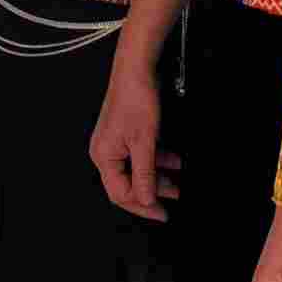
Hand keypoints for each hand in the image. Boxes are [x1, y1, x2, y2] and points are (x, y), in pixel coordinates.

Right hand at [88, 64, 179, 221]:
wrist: (137, 68)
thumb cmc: (135, 98)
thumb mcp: (144, 142)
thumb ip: (145, 174)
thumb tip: (146, 200)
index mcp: (104, 157)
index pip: (121, 193)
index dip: (143, 206)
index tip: (162, 213)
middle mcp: (106, 152)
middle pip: (128, 184)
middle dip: (153, 192)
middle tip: (173, 199)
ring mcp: (115, 142)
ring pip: (137, 170)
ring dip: (158, 177)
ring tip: (178, 183)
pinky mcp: (126, 133)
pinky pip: (141, 155)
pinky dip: (157, 160)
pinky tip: (174, 162)